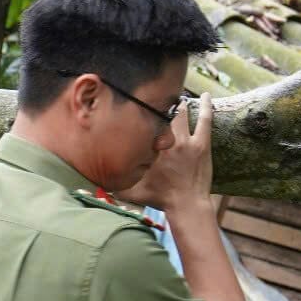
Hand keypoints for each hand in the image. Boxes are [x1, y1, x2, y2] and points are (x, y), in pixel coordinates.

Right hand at [123, 93, 213, 211]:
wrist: (186, 205)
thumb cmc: (160, 199)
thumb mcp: (132, 193)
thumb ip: (115, 185)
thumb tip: (95, 183)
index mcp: (149, 149)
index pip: (143, 125)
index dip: (140, 114)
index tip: (137, 107)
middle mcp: (167, 141)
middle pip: (162, 115)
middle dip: (159, 105)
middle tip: (157, 98)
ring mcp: (186, 141)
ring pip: (182, 114)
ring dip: (178, 104)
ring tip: (176, 96)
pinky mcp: (202, 144)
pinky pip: (204, 119)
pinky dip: (205, 106)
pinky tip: (205, 95)